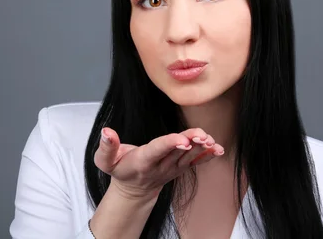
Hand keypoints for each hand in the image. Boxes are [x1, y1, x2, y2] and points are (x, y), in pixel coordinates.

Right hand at [94, 127, 224, 199]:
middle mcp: (160, 166)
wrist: (133, 189)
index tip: (182, 139)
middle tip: (202, 135)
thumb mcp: (105, 161)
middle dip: (190, 142)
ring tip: (211, 140)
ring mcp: (172, 168)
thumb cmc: (120, 170)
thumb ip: (106, 147)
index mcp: (143, 162)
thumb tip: (106, 132)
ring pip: (189, 157)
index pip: (158, 150)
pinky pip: (196, 162)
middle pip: (177, 151)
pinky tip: (218, 149)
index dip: (170, 144)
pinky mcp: (180, 168)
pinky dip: (208, 156)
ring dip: (201, 148)